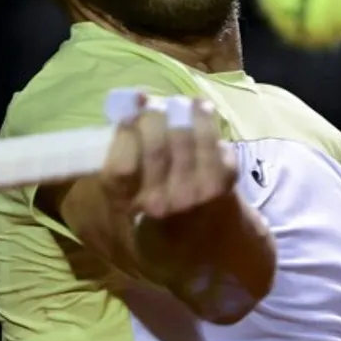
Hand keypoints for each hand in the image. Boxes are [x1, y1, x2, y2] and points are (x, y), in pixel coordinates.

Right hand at [100, 91, 236, 220]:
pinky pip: (209, 139)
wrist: (212, 238)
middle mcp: (160, 204)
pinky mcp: (220, 183)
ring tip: (178, 102)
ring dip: (180, 110)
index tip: (128, 116)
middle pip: (155, 148)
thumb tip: (132, 103)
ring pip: (183, 137)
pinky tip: (200, 108)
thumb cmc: (162, 210)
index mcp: (130, 207)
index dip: (124, 135)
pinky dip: (204, 117)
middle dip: (152, 116)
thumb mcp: (131, 197)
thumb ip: (124, 157)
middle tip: (152, 105)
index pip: (120, 168)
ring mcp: (193, 194)